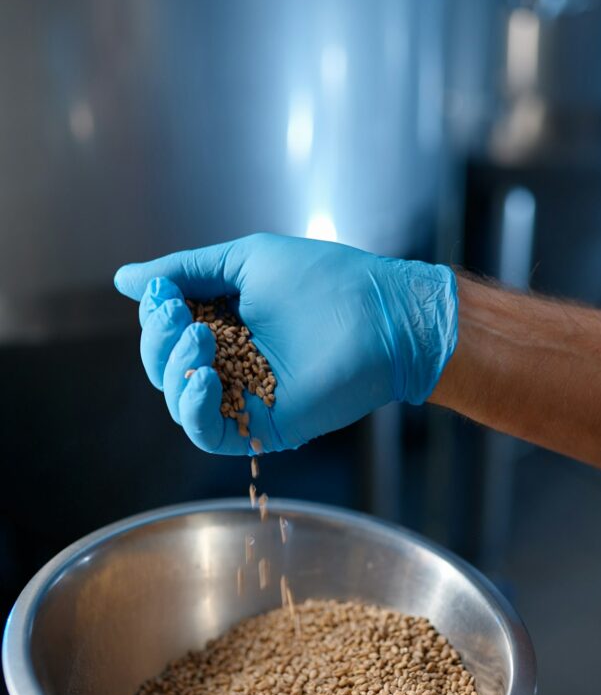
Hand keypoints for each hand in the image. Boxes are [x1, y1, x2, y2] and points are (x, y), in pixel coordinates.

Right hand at [113, 233, 456, 452]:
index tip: (165, 294)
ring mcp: (245, 396)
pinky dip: (193, 408)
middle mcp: (229, 362)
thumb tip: (125, 280)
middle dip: (160, 341)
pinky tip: (204, 376)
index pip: (165, 331)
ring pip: (178, 400)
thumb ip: (186, 272)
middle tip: (181, 318)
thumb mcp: (244, 262)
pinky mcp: (263, 426)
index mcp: (222, 323)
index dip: (155, 316)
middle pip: (163, 367)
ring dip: (174, 369)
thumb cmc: (325, 279)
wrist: (381, 313)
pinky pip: (208, 432)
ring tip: (201, 340)